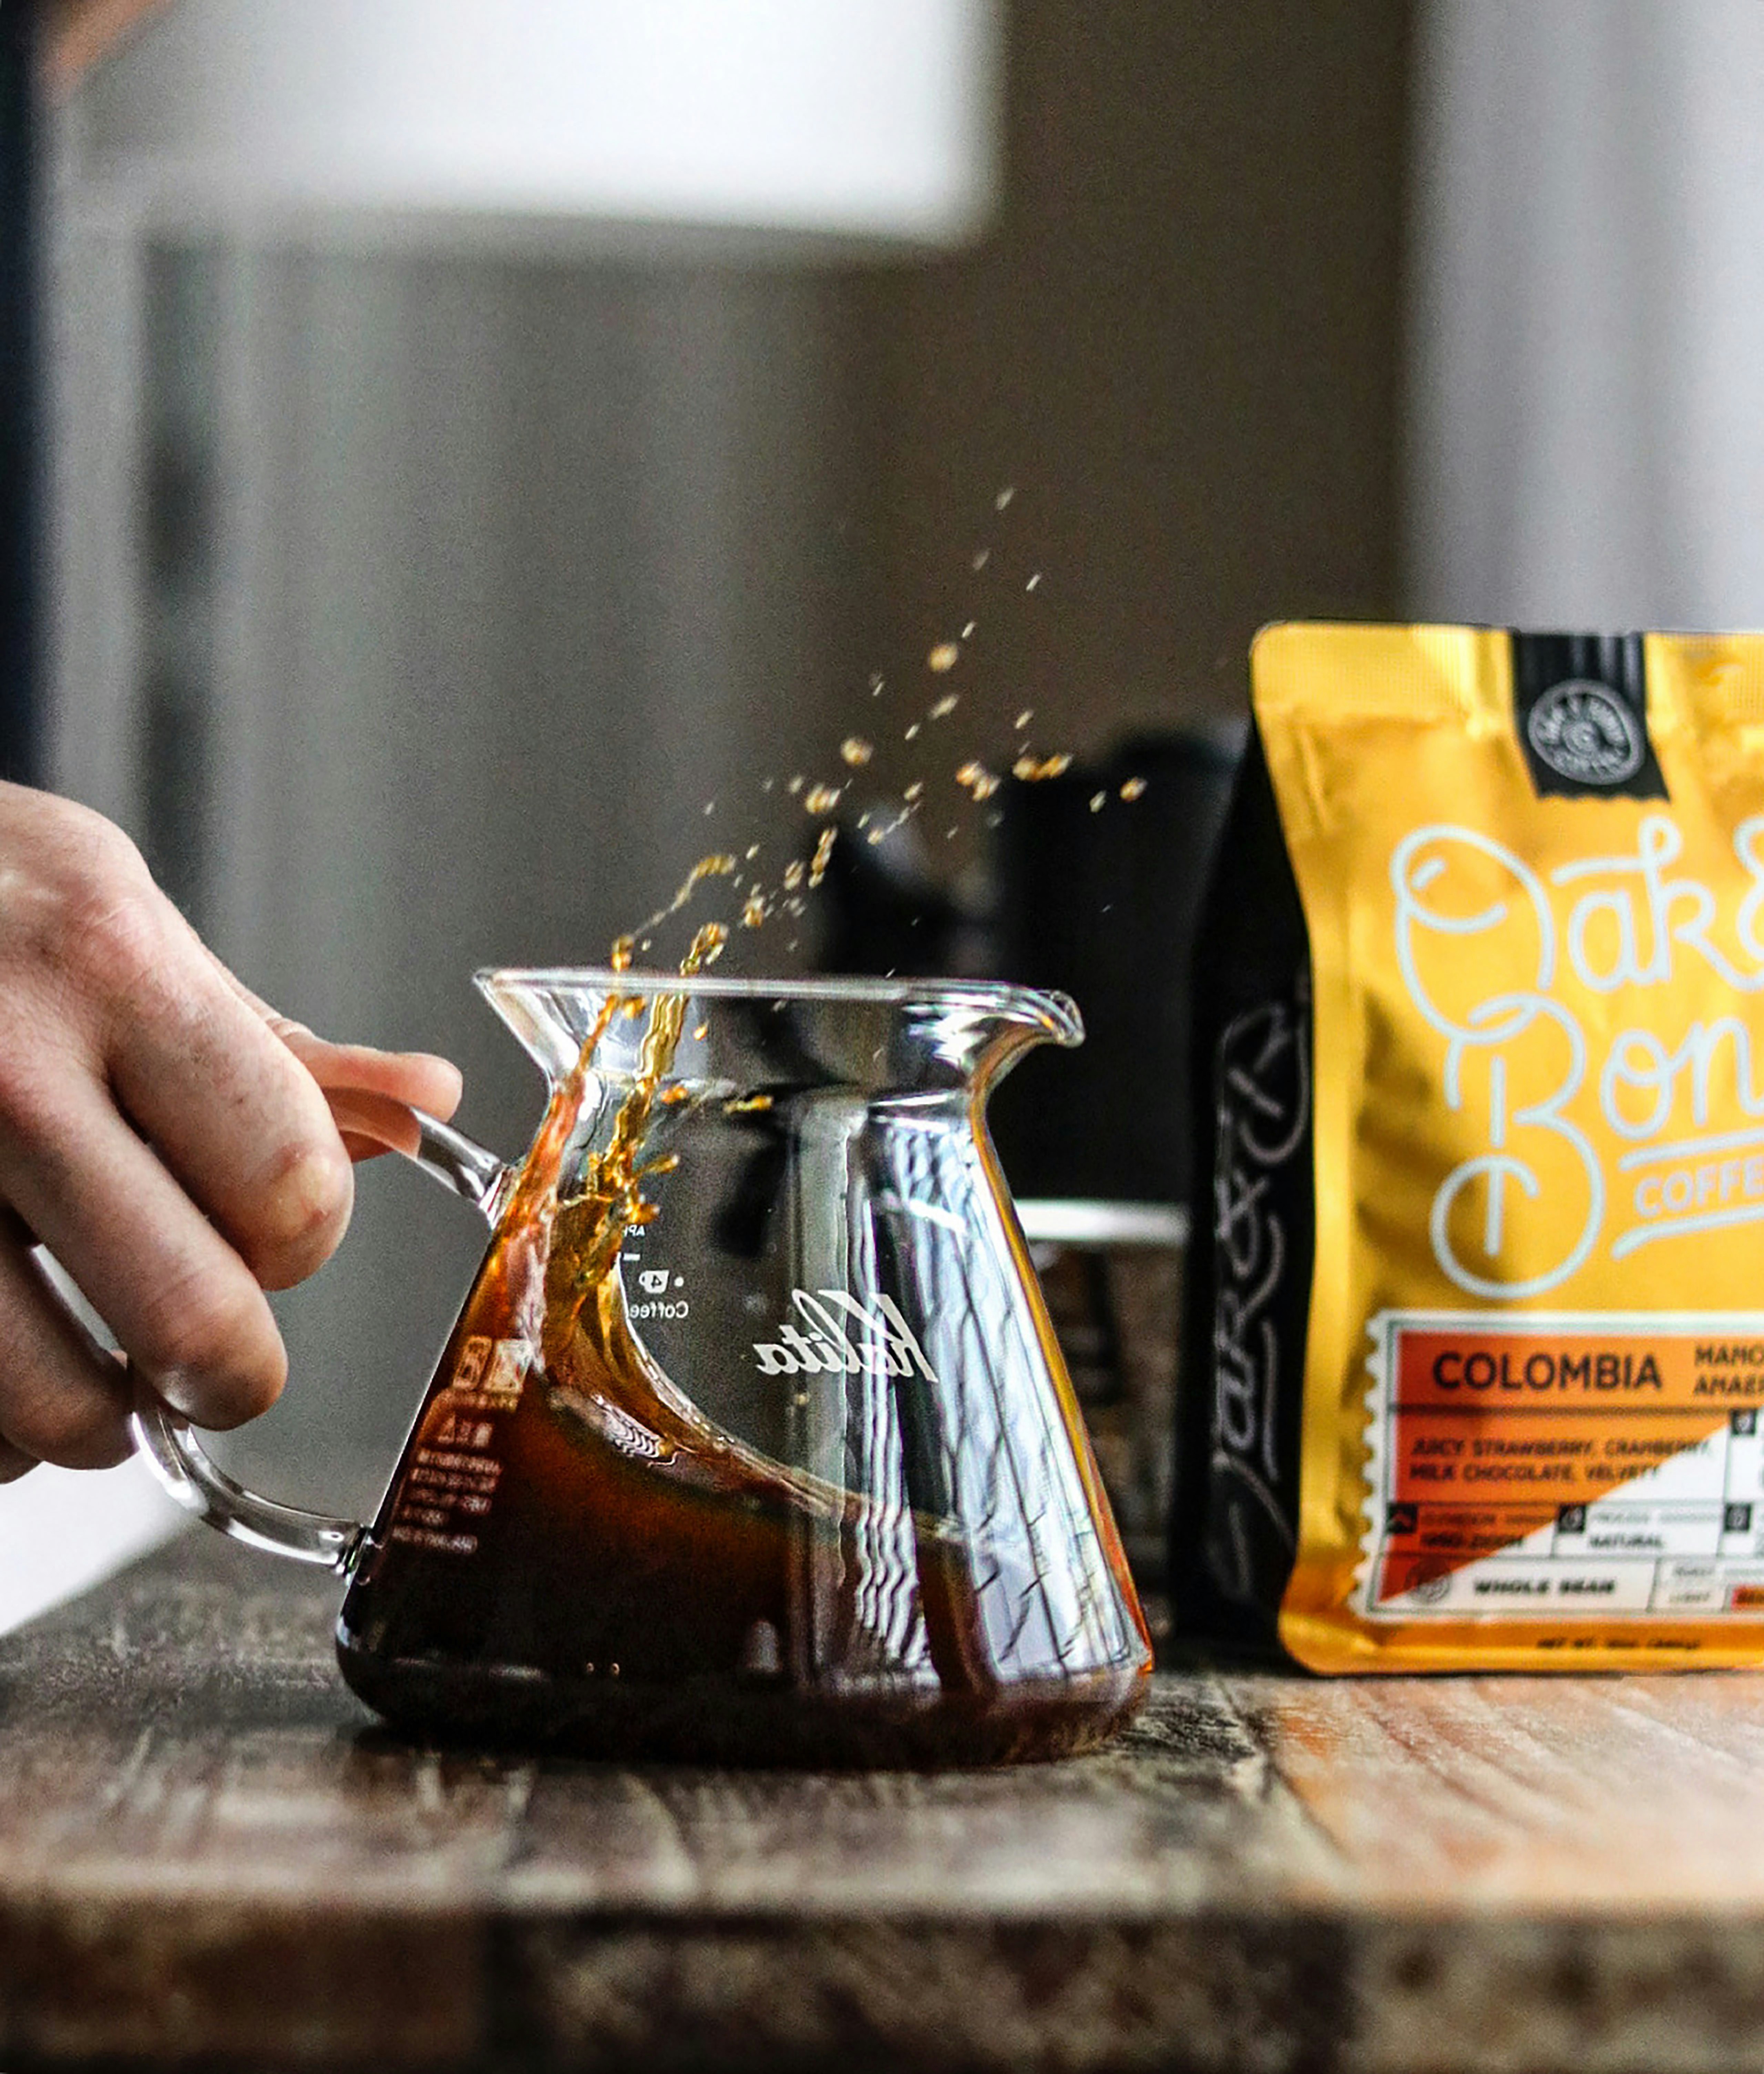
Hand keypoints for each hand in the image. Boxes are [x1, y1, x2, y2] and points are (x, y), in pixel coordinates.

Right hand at [0, 783, 462, 1479]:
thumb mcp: (115, 919)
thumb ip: (265, 1042)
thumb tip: (424, 1105)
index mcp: (110, 970)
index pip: (291, 1183)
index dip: (302, 1235)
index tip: (277, 1232)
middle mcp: (1, 1075)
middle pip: (195, 1321)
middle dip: (230, 1370)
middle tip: (213, 1359)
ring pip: (54, 1411)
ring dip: (94, 1421)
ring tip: (89, 1369)